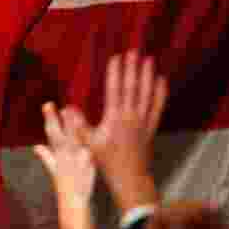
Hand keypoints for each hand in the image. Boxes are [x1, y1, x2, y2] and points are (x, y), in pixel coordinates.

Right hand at [33, 102, 96, 204]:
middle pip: (58, 134)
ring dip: (70, 126)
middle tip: (53, 104)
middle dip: (55, 118)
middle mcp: (64, 156)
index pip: (51, 133)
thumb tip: (36, 147)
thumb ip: (46, 157)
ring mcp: (75, 160)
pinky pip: (87, 153)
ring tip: (70, 112)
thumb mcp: (53, 171)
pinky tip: (87, 136)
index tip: (48, 104)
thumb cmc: (65, 188)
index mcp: (57, 155)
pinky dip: (86, 144)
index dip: (50, 118)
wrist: (74, 204)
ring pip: (71, 140)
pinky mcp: (87, 166)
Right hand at [75, 51, 166, 212]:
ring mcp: (143, 121)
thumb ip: (78, 125)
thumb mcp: (88, 143)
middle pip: (133, 87)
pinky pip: (157, 106)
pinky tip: (161, 80)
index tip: (116, 57)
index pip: (115, 90)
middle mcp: (131, 116)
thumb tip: (67, 108)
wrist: (129, 177)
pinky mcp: (151, 126)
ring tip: (149, 59)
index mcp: (115, 118)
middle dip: (133, 68)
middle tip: (134, 51)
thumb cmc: (107, 160)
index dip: (116, 73)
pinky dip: (160, 92)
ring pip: (147, 94)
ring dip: (147, 76)